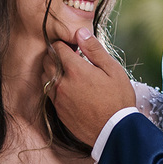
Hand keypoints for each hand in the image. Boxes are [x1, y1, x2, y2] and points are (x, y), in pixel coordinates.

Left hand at [43, 28, 134, 145]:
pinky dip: (54, 86)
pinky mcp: (58, 111)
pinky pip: (49, 93)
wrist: (115, 131)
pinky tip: (69, 89)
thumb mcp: (113, 70)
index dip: (65, 44)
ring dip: (52, 70)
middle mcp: (62, 83)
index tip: (74, 48)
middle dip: (56, 55)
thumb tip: (80, 32)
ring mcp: (58, 98)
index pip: (57, 47)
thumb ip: (94, 50)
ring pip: (44, 77)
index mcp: (75, 70)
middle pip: (47, 60)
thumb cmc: (118, 99)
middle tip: (71, 58)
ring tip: (68, 73)